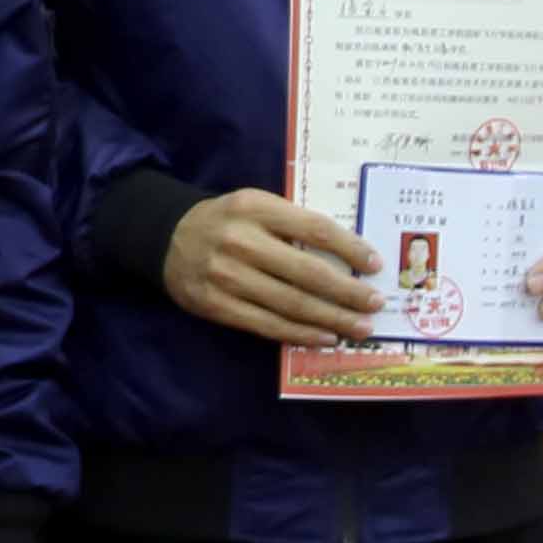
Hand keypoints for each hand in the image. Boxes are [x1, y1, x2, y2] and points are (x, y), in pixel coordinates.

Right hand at [163, 188, 385, 346]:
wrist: (166, 238)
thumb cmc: (226, 222)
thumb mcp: (255, 205)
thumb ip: (292, 223)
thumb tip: (349, 256)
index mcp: (255, 208)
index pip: (314, 228)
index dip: (350, 248)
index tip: (375, 264)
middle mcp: (241, 241)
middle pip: (307, 272)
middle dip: (348, 292)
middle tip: (376, 303)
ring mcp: (227, 276)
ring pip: (291, 304)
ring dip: (333, 318)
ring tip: (361, 327)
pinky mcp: (217, 306)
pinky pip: (268, 325)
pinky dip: (302, 333)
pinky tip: (326, 336)